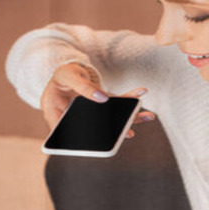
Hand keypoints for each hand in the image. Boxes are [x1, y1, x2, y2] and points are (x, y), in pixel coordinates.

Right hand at [41, 62, 155, 137]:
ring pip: (112, 120)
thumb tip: (102, 97)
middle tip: (130, 132)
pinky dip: (129, 100)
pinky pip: (118, 106)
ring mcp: (93, 115)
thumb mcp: (68, 76)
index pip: (72, 133)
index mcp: (60, 116)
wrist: (70, 69)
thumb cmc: (63, 74)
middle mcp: (79, 120)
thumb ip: (83, 87)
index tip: (105, 139)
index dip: (87, 139)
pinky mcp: (104, 108)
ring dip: (130, 118)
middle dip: (116, 130)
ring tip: (148, 116)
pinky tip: (140, 93)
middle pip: (97, 128)